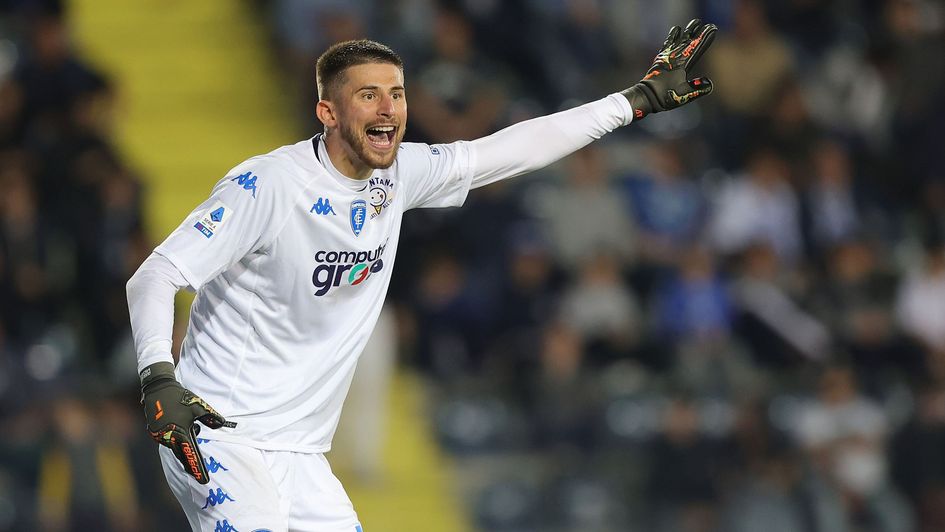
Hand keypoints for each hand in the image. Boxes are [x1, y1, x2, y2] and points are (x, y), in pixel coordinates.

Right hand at [140, 362, 229, 483]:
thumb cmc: (181, 397)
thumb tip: (222, 424)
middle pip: (182, 456)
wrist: (159, 388)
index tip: (204, 480)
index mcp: (180, 433)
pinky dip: (177, 443)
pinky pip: (169, 441)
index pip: (191, 455)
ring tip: (193, 462)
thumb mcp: (199, 406)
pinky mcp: (155, 432)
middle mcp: (168, 437)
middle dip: (191, 466)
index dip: (198, 468)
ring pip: (175, 448)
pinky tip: (183, 442)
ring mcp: (160, 435)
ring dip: (184, 452)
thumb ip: (211, 417)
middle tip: (199, 477)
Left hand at [622, 19, 716, 119]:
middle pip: (685, 40)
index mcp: (682, 62)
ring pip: (674, 41)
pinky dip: (670, 39)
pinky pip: (666, 46)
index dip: (704, 36)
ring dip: (680, 33)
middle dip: (693, 30)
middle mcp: (673, 57)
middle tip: (699, 22)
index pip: (696, 46)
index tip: (711, 27)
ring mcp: (665, 58)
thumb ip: (697, 88)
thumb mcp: (684, 94)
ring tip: (684, 26)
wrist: (646, 96)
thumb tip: (709, 83)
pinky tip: (671, 37)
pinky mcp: (658, 61)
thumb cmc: (665, 95)